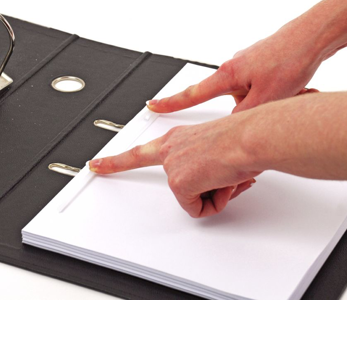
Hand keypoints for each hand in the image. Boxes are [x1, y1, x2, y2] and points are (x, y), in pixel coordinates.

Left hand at [89, 111, 260, 217]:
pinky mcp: (180, 183)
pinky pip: (199, 209)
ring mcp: (173, 166)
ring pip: (193, 199)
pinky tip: (222, 183)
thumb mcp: (220, 151)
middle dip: (201, 189)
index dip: (116, 161)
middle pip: (175, 184)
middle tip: (195, 176)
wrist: (248, 138)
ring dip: (216, 193)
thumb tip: (223, 183)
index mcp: (177, 139)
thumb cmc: (243, 138)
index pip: (139, 152)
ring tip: (227, 174)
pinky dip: (215, 202)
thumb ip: (210, 167)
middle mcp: (170, 150)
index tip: (97, 164)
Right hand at [147, 23, 320, 113]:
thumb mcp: (263, 99)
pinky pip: (266, 87)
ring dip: (271, 101)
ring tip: (292, 93)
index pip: (192, 94)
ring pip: (254, 96)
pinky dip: (280, 93)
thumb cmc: (289, 59)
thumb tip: (229, 129)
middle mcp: (236, 67)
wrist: (313, 36)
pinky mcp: (266, 64)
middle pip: (234, 102)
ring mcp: (251, 65)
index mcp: (228, 74)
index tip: (154, 105)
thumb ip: (241, 118)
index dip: (172, 103)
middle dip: (251, 110)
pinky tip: (297, 88)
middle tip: (272, 101)